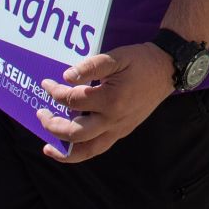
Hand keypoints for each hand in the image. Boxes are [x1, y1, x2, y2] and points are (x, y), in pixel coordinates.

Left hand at [37, 42, 175, 162]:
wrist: (167, 69)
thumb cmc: (141, 61)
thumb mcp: (116, 57)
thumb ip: (91, 66)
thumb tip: (66, 77)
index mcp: (110, 99)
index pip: (72, 100)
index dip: (55, 92)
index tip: (46, 83)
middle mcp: (113, 119)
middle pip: (74, 133)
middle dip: (52, 125)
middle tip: (40, 113)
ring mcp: (118, 129)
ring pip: (86, 150)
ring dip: (64, 150)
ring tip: (48, 146)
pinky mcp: (122, 131)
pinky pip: (97, 148)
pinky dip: (80, 152)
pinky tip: (70, 147)